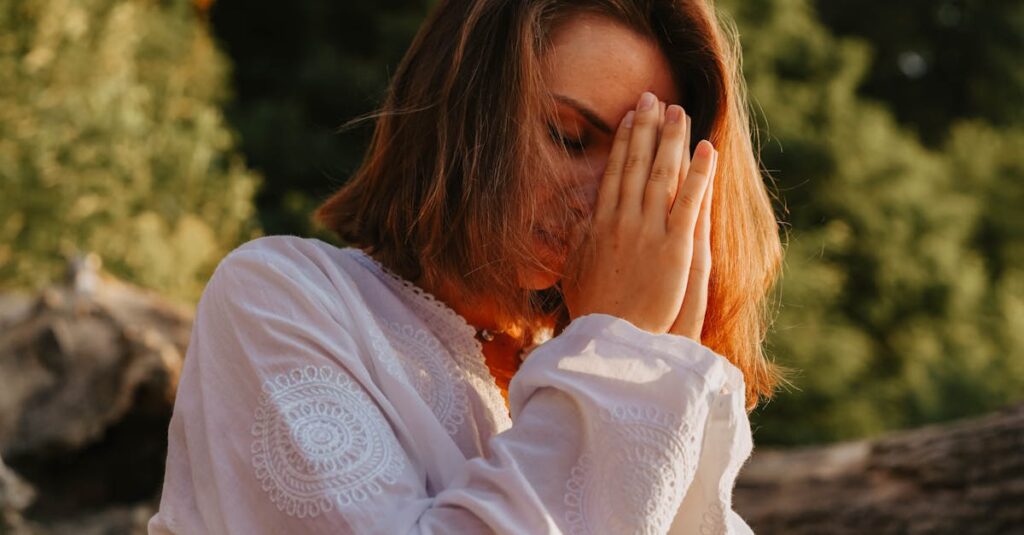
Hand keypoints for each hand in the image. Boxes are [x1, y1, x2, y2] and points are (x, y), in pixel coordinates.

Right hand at [561, 91, 717, 341]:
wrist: (611, 341)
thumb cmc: (594, 314)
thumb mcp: (575, 273)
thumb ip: (579, 243)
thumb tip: (582, 221)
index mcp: (599, 226)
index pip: (613, 173)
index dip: (623, 142)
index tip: (629, 117)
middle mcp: (622, 221)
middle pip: (635, 164)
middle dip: (644, 128)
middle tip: (652, 97)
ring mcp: (649, 232)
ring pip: (661, 175)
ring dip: (670, 139)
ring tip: (679, 111)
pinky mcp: (674, 248)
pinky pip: (689, 202)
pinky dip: (698, 173)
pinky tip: (706, 148)